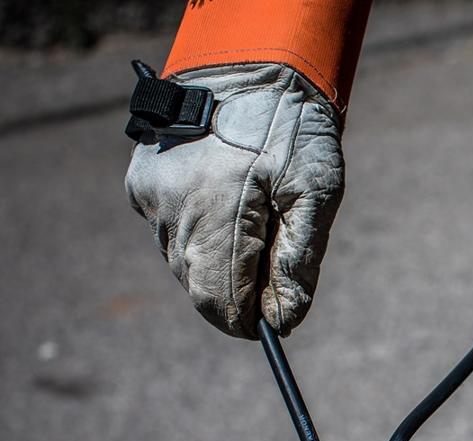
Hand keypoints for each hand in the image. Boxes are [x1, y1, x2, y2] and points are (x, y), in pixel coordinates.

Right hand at [125, 63, 343, 337]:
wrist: (249, 67)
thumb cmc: (293, 128)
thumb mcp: (316, 191)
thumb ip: (299, 260)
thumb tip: (287, 318)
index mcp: (219, 210)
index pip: (220, 298)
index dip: (246, 322)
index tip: (271, 325)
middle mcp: (175, 208)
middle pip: (200, 285)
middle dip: (237, 290)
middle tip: (272, 270)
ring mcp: (151, 196)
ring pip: (183, 262)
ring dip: (217, 261)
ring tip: (252, 223)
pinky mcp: (141, 184)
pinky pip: (170, 233)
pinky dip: (199, 234)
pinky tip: (227, 205)